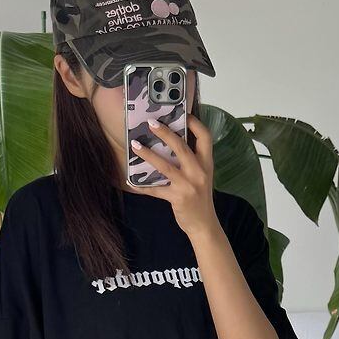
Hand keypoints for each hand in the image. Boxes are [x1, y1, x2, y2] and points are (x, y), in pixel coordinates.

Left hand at [130, 113, 218, 238]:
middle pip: (182, 147)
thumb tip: (171, 143)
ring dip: (148, 154)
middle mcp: (199, 173)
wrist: (204, 225)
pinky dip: (143, 186)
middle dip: (166, 133)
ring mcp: (188, 186)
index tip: (183, 113)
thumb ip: (191, 161)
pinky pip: (156, 189)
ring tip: (135, 145)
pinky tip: (131, 181)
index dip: (195, 123)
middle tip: (151, 123)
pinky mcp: (177, 198)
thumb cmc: (200, 198)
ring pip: (166, 166)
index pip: (205, 137)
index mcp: (207, 164)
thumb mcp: (202, 177)